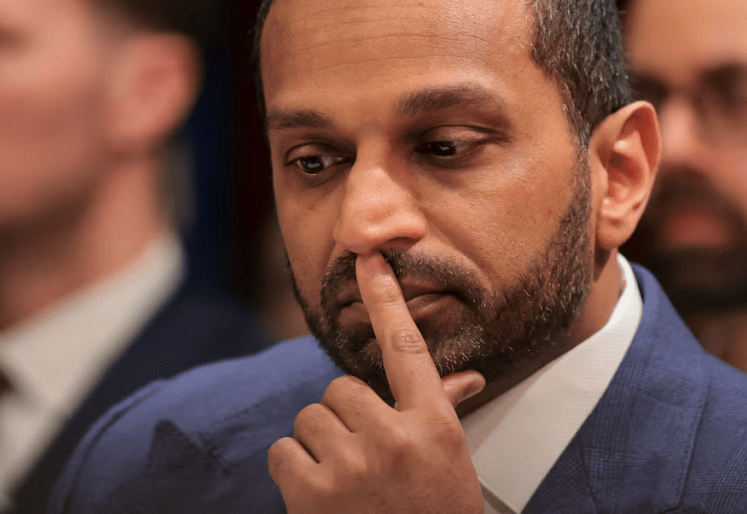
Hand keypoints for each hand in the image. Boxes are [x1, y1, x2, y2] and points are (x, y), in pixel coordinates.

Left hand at [268, 252, 486, 513]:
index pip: (407, 348)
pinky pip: (282, 451)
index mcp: (434, 424)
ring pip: (310, 417)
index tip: (369, 258)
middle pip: (340, 389)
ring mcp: (353, 467)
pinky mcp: (314, 496)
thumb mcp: (448, 461)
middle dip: (343, 418)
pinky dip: (292, 470)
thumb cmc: (436, 513)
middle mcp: (395, 438)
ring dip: (318, 444)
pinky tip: (319, 495)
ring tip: (344, 479)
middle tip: (362, 453)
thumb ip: (442, 409)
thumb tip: (464, 376)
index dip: (386, 299)